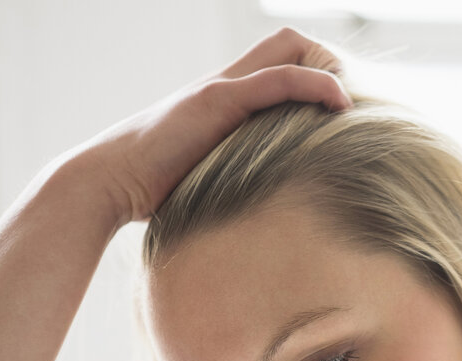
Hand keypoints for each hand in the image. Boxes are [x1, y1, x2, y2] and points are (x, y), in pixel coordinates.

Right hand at [70, 28, 350, 226]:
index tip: (339, 113)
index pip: (278, 60)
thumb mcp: (207, 181)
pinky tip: (340, 105)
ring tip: (353, 106)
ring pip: (288, 50)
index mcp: (223, 100)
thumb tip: (267, 216)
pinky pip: (278, 79)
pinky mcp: (217, 102)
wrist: (107, 185)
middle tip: (349, 106)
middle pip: (287, 42)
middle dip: (328, 62)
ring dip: (329, 70)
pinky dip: (315, 85)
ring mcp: (220, 89)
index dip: (315, 74)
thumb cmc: (152, 194)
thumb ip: (236, 179)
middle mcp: (224, 85)